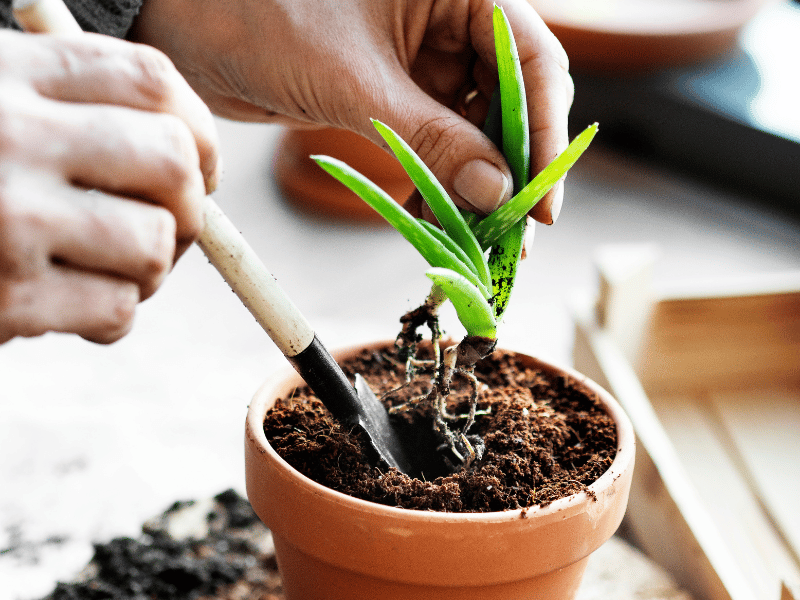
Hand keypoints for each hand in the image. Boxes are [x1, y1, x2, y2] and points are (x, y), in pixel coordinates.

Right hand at [0, 30, 219, 343]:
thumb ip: (68, 110)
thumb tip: (189, 161)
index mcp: (7, 74)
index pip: (148, 79)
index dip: (199, 127)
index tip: (201, 166)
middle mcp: (10, 137)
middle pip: (171, 160)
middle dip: (190, 205)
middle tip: (168, 225)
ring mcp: (7, 219)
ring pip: (153, 243)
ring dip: (150, 269)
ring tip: (111, 269)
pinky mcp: (4, 299)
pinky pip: (117, 309)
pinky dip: (111, 315)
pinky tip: (72, 307)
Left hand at [130, 0, 571, 222]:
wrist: (188, 24)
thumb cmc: (260, 16)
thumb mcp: (356, 82)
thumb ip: (432, 137)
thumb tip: (495, 191)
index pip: (532, 57)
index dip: (546, 131)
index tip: (542, 195)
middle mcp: (449, 17)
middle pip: (510, 98)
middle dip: (512, 167)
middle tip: (514, 233)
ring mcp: (422, 56)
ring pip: (473, 126)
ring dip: (476, 182)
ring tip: (478, 238)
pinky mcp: (394, 90)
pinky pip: (435, 139)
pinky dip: (439, 178)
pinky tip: (437, 215)